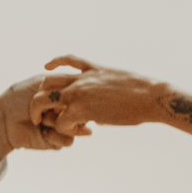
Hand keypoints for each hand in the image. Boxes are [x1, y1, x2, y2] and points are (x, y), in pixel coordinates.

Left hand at [0, 73, 82, 168]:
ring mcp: (61, 125)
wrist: (3, 119)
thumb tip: (83, 97)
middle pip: (81, 112)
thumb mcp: (40, 83)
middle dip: (67, 110)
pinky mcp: (56, 141)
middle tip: (52, 109)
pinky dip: (57, 136)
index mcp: (61, 94)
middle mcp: (63, 110)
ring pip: (76, 128)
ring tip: (44, 121)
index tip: (60, 94)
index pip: (79, 95)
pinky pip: (68, 141)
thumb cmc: (18, 98)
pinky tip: (44, 132)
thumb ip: (63, 84)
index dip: (73, 95)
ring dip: (60, 123)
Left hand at [36, 56, 168, 131]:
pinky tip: (82, 131)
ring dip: (43, 114)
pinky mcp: (82, 110)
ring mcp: (78, 93)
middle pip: (45, 82)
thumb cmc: (142, 93)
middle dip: (40, 98)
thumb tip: (99, 114)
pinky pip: (61, 122)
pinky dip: (68, 130)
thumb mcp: (120, 83)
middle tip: (43, 113)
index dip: (54, 72)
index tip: (55, 82)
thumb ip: (104, 93)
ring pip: (43, 100)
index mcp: (90, 69)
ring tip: (51, 125)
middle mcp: (80, 79)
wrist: (151, 97)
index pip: (64, 61)